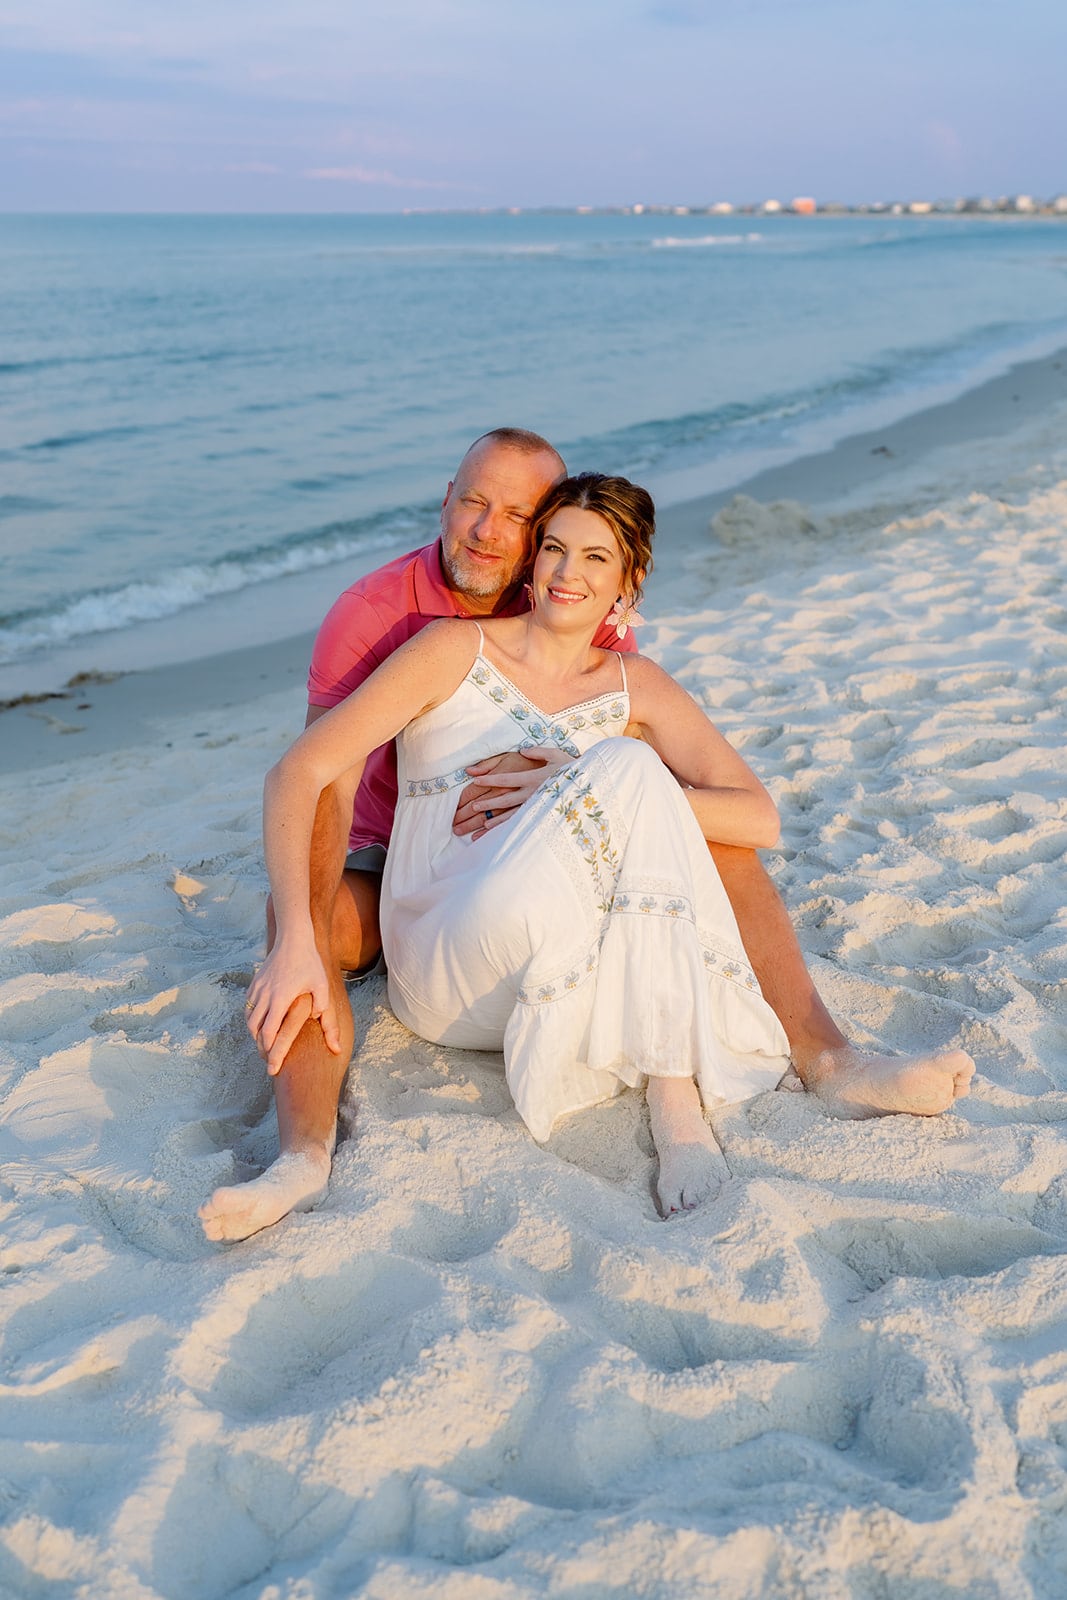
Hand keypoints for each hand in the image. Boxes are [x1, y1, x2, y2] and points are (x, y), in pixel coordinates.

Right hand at [245, 938, 340, 1074]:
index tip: (272, 1061)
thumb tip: (328, 1033)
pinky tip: (260, 1023)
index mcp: (280, 999)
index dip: (269, 1049)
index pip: (269, 1032)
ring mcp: (257, 988)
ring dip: (254, 1032)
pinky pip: (248, 1006)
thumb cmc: (310, 962)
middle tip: (267, 1056)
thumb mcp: (321, 985)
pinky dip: (252, 1018)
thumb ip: (324, 1010)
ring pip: (249, 1018)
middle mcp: (265, 995)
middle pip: (254, 1028)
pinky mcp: (255, 982)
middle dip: (259, 1045)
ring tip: (264, 1042)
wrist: (293, 938)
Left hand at [452, 746, 571, 837]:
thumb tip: (522, 750)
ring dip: (495, 821)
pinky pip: (523, 824)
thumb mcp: (556, 754)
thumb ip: (537, 752)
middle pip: (505, 799)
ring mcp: (538, 807)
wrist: (594, 785)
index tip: (475, 781)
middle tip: (470, 808)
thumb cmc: (574, 767)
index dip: (490, 780)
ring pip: (512, 816)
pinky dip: (510, 830)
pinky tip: (501, 835)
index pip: (506, 779)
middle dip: (487, 803)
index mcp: (533, 777)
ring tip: (480, 826)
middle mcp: (533, 793)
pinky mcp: (543, 816)